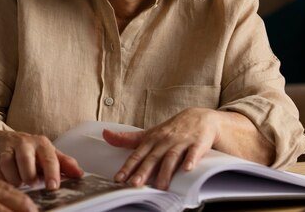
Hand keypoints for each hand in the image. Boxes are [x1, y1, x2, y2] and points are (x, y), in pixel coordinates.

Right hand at [0, 130, 82, 189]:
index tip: (52, 187)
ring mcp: (6, 147)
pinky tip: (3, 180)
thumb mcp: (48, 154)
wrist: (4, 140)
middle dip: (28, 175)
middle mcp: (24, 143)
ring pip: (6, 162)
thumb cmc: (30, 151)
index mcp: (41, 144)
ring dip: (12, 177)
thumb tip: (80, 174)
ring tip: (17, 183)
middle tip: (30, 183)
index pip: (49, 158)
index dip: (52, 173)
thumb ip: (64, 164)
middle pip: (25, 159)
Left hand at [104, 108, 218, 189]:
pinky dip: (190, 160)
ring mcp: (180, 142)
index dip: (127, 167)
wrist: (199, 117)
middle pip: (152, 158)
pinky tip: (187, 169)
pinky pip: (193, 153)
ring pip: (171, 158)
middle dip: (143, 171)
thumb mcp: (148, 133)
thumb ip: (127, 139)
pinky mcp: (197, 144)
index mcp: (151, 140)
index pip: (137, 155)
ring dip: (166, 172)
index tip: (119, 179)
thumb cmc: (171, 130)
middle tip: (135, 184)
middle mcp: (164, 141)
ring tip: (160, 186)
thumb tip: (105, 134)